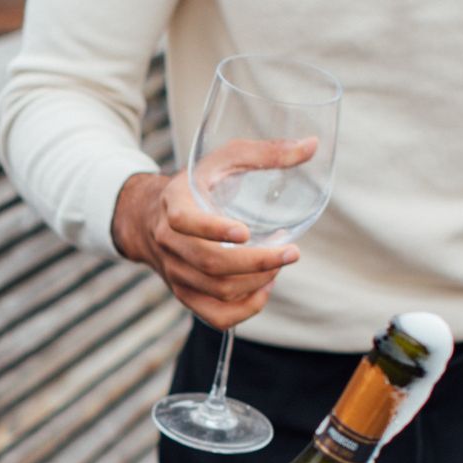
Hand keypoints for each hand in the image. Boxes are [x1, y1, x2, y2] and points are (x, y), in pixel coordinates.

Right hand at [112, 170, 298, 328]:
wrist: (151, 219)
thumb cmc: (197, 185)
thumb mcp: (223, 160)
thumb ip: (265, 152)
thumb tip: (311, 146)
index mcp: (174, 205)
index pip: (185, 223)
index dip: (214, 230)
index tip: (246, 231)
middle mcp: (170, 244)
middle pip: (211, 264)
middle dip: (258, 263)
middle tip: (292, 252)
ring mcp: (176, 274)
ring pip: (218, 291)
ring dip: (257, 282)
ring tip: (279, 264)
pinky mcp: (185, 295)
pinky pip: (216, 316)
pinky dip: (246, 309)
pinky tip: (264, 289)